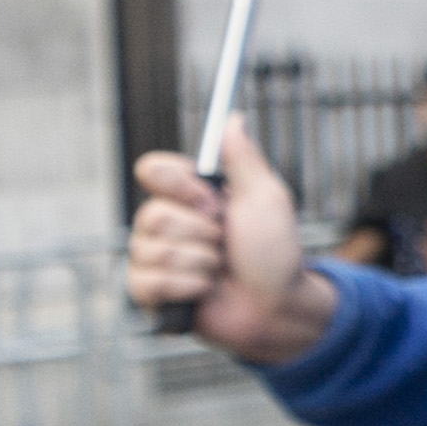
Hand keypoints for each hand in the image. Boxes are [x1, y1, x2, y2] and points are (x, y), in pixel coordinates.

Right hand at [128, 121, 334, 363]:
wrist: (278, 307)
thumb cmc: (276, 252)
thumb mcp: (266, 200)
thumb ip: (243, 160)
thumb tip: (232, 119)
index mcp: (190, 196)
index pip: (152, 170)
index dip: (178, 185)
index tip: (209, 199)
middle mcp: (166, 223)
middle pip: (151, 215)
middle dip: (201, 232)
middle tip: (226, 242)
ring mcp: (154, 257)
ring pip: (151, 251)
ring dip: (200, 262)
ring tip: (220, 270)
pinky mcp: (149, 292)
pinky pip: (148, 282)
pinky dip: (188, 287)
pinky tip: (204, 292)